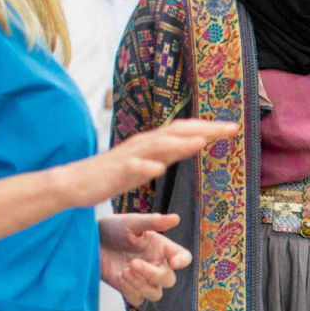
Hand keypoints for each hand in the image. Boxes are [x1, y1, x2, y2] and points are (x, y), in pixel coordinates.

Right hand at [57, 119, 238, 208]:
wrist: (75, 183)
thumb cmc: (113, 174)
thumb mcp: (149, 162)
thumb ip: (170, 152)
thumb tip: (196, 143)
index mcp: (152, 142)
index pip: (185, 129)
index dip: (209, 127)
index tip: (234, 127)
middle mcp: (143, 144)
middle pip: (177, 132)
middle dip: (205, 129)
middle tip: (231, 128)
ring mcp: (129, 157)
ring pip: (157, 147)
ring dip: (180, 143)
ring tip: (202, 142)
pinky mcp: (115, 173)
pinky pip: (131, 169)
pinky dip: (146, 167)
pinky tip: (158, 169)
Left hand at [99, 213, 192, 306]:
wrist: (91, 241)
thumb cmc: (114, 228)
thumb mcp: (132, 223)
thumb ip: (153, 222)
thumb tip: (176, 218)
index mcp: (162, 248)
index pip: (183, 257)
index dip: (182, 261)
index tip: (174, 262)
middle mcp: (156, 265)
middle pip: (169, 280)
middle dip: (153, 274)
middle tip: (133, 263)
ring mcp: (143, 279)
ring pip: (155, 294)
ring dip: (141, 285)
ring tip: (125, 271)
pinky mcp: (128, 289)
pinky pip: (137, 299)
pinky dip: (130, 290)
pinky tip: (120, 277)